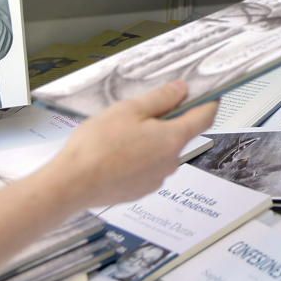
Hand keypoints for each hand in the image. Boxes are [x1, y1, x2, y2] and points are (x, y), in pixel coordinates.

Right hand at [45, 81, 216, 208]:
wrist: (71, 185)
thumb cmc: (99, 143)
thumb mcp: (130, 110)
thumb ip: (161, 98)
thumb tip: (184, 89)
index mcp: (173, 139)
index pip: (205, 117)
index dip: (210, 102)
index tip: (209, 92)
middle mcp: (172, 162)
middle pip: (181, 134)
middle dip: (169, 120)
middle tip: (144, 110)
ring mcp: (157, 179)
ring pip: (163, 151)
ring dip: (152, 140)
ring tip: (122, 133)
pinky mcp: (141, 190)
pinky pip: (148, 167)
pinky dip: (140, 157)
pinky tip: (117, 153)